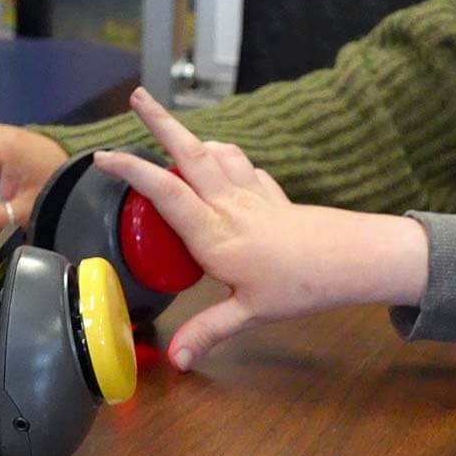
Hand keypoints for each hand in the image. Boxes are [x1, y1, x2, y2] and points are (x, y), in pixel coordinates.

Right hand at [93, 88, 429, 371]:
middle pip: (190, 154)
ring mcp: (253, 195)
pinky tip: (223, 162)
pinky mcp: (273, 195)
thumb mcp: (250, 313)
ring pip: (217, 153)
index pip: (166, 193)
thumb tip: (176, 359)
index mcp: (215, 233)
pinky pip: (244, 166)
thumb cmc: (301, 285)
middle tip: (138, 96)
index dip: (133, 171)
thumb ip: (208, 331)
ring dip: (194, 137)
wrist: (351, 259)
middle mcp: (230, 205)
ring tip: (174, 131)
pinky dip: (227, 157)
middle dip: (161, 122)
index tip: (103, 156)